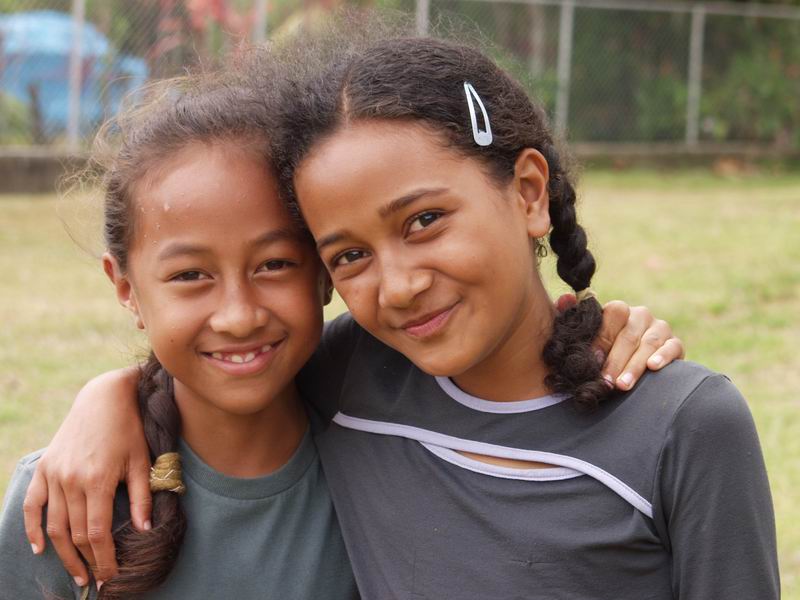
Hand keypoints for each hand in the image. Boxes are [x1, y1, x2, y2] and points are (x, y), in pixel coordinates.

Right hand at [23, 368, 149, 586]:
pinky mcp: (45, 468)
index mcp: (97, 480)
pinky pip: (33, 504)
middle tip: (95, 580)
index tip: (111, 575)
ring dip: (63, 554)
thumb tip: (145, 530)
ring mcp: (54, 474)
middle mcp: (71, 480)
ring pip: (54, 525)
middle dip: (86, 561)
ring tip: (75, 573)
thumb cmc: (129, 429)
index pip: (98, 533)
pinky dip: (32, 528)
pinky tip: (40, 547)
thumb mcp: (141, 461)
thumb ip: (141, 498)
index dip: (104, 558)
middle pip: (75, 534)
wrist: (104, 398)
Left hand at [556, 295, 684, 391]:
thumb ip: (573, 318)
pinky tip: (653, 367)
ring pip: (649, 343)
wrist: (629, 365)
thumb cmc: (603, 351)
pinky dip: (664, 356)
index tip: (591, 361)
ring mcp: (660, 328)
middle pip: (629, 335)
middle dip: (615, 360)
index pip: (613, 314)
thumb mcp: (586, 336)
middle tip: (606, 381)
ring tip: (623, 384)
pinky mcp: (675, 343)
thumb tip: (564, 299)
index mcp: (618, 311)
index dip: (602, 338)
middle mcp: (640, 315)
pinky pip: (673, 347)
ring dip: (635, 365)